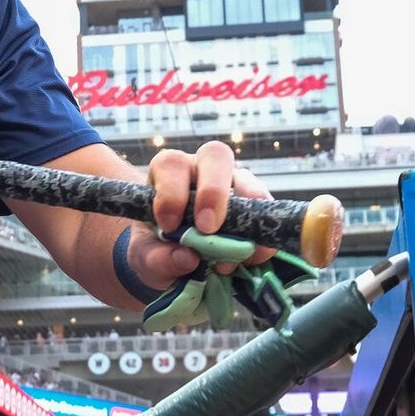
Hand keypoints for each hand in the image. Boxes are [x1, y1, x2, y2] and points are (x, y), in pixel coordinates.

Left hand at [123, 143, 273, 288]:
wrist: (174, 259)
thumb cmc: (155, 248)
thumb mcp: (146, 257)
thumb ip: (158, 259)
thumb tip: (187, 258)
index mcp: (168, 172)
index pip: (171, 165)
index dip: (172, 193)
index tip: (169, 226)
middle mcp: (202, 169)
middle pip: (215, 156)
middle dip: (213, 191)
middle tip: (207, 228)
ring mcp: (233, 183)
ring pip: (248, 179)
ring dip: (248, 211)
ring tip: (243, 248)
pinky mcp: (254, 205)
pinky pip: (267, 211)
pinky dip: (263, 234)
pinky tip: (253, 256)